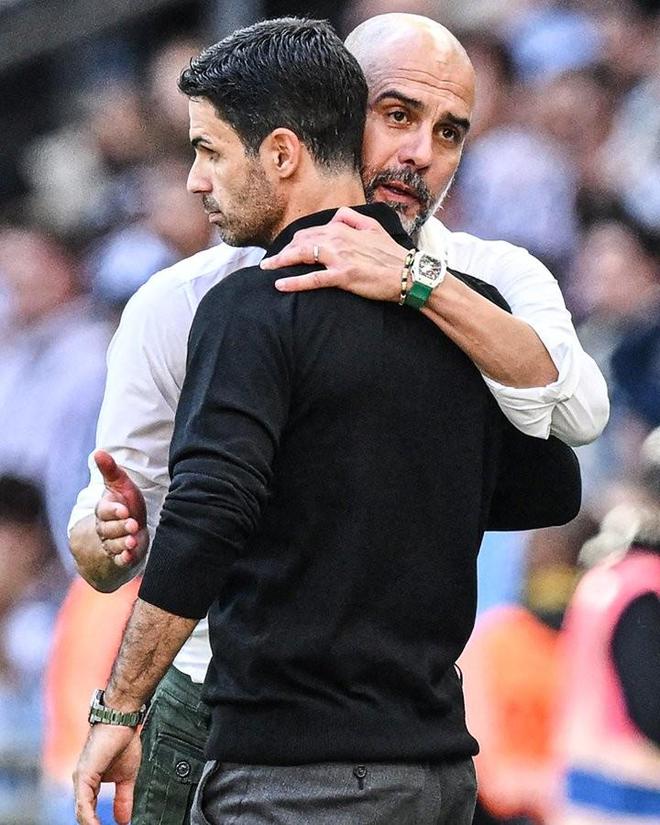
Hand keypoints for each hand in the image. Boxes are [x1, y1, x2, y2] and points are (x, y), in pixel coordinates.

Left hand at [74, 724, 140, 824]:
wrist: (121, 720)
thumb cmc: (123, 740)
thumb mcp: (127, 777)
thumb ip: (124, 798)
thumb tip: (124, 820)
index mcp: (90, 783)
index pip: (89, 810)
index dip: (96, 823)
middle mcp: (81, 782)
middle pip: (83, 814)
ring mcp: (81, 778)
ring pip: (81, 811)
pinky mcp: (83, 774)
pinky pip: (83, 802)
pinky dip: (89, 817)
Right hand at [94, 450, 147, 568]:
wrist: (131, 528)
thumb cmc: (126, 503)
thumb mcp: (121, 485)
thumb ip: (110, 470)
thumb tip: (98, 451)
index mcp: (104, 510)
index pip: (104, 511)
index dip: (113, 511)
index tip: (124, 509)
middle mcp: (105, 528)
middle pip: (108, 529)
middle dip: (121, 527)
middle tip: (132, 524)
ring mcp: (112, 543)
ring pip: (114, 544)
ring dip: (123, 543)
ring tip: (133, 540)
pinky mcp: (121, 556)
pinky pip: (119, 560)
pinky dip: (124, 559)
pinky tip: (130, 556)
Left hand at [261, 207, 407, 301]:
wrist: (408, 273)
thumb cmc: (391, 254)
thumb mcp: (374, 226)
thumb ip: (352, 217)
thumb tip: (335, 216)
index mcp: (344, 228)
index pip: (311, 230)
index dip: (295, 239)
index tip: (286, 248)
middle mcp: (338, 239)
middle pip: (301, 241)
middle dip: (284, 250)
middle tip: (271, 261)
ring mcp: (339, 257)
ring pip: (302, 255)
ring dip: (281, 262)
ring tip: (267, 268)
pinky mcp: (342, 276)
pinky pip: (312, 279)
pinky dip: (294, 282)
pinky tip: (280, 285)